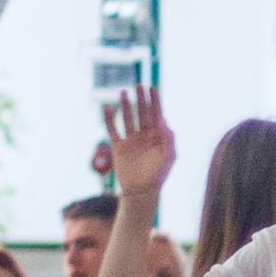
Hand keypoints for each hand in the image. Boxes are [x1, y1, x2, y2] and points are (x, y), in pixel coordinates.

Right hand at [102, 85, 176, 200]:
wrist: (141, 191)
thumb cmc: (158, 175)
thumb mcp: (169, 156)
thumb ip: (168, 137)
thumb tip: (164, 119)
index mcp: (158, 137)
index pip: (157, 114)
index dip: (155, 101)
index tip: (152, 87)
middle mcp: (145, 136)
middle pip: (142, 113)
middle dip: (141, 99)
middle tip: (138, 85)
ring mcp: (131, 140)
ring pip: (127, 118)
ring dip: (125, 105)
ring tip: (123, 92)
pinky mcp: (118, 146)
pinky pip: (112, 129)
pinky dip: (109, 118)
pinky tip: (107, 107)